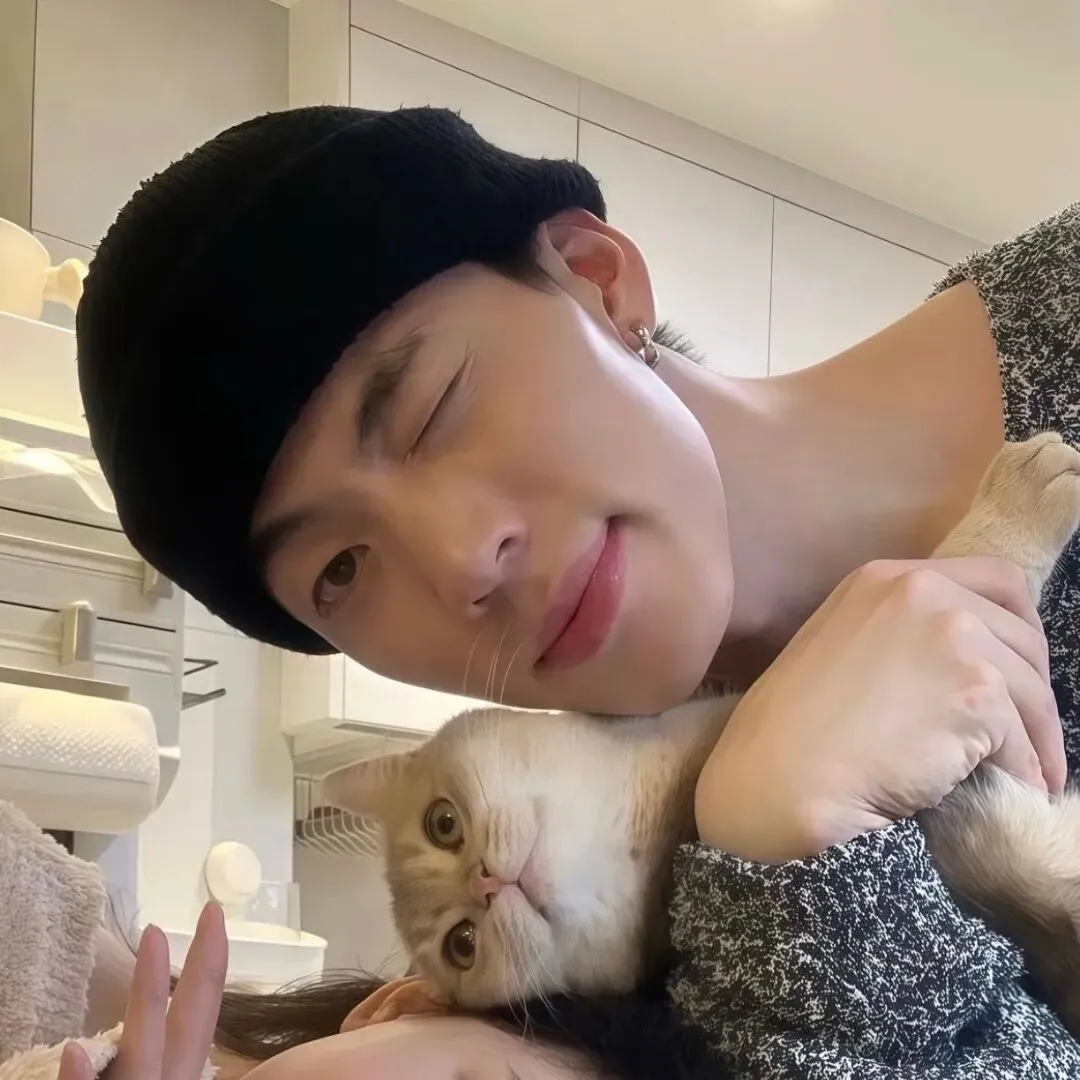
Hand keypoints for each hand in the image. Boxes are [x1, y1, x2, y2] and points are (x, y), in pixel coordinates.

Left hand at [59, 903, 226, 1079]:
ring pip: (141, 1053)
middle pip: (186, 1025)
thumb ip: (171, 1057)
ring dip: (148, 994)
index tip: (214, 916)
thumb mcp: (168, 1076)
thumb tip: (174, 1028)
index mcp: (179, 1076)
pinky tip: (73, 1051)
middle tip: (211, 910)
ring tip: (155, 936)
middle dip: (200, 970)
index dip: (211, 968)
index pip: (199, 1019)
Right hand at [696, 557, 1062, 861]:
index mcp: (886, 577)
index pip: (995, 579)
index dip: (1021, 625)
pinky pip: (1022, 740)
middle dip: (1032, 690)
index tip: (1019, 667)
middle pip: (1022, 635)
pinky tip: (1015, 790)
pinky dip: (1024, 770)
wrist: (778, 774)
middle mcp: (922, 592)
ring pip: (1030, 691)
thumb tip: (966, 661)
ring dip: (1036, 738)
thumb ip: (901, 634)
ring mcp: (951, 638)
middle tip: (1027, 732)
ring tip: (1028, 773)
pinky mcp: (974, 692)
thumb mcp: (841, 645)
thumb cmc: (795, 728)